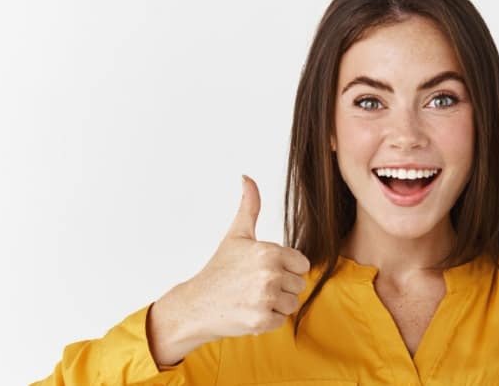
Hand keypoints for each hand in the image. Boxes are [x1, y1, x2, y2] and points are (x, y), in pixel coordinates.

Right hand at [148, 175, 310, 364]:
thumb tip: (247, 177)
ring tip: (252, 298)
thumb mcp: (236, 235)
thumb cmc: (219, 269)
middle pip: (298, 285)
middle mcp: (269, 274)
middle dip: (281, 287)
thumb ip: (249, 206)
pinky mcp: (261, 321)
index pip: (302, 264)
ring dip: (275, 304)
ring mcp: (265, 298)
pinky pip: (281, 320)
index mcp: (269, 251)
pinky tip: (249, 311)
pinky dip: (267, 320)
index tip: (264, 270)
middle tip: (254, 286)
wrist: (196, 304)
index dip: (286, 268)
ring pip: (292, 303)